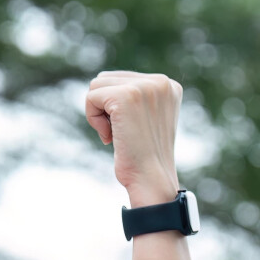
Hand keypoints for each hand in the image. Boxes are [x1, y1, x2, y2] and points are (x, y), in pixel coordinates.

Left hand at [84, 70, 181, 205]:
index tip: (132, 130)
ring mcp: (144, 87)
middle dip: (105, 108)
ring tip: (117, 134)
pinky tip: (109, 137)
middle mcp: (161, 82)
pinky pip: (91, 98)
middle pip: (107, 79)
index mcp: (169, 85)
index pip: (122, 79)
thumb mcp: (147, 118)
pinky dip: (93, 120)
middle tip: (122, 133)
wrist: (151, 180)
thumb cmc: (145, 156)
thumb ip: (135, 96)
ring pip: (96, 86)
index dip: (116, 107)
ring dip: (99, 114)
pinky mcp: (125, 96)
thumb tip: (101, 80)